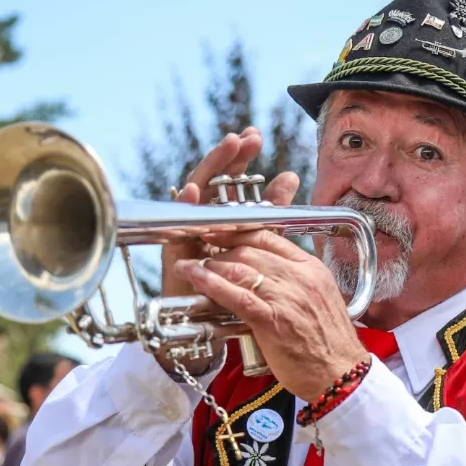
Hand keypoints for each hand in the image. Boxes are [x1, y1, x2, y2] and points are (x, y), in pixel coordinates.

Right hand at [161, 128, 300, 301]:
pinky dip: (183, 207)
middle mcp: (201, 222)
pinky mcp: (175, 255)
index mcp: (220, 217)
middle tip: (244, 137)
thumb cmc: (234, 288)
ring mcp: (186, 236)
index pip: (229, 181)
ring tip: (225, 148)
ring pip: (194, 196)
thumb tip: (290, 176)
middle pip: (212, 183)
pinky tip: (193, 190)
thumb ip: (270, 211)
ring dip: (209, 170)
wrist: (214, 330)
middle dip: (227, 157)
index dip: (240, 158)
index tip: (255, 135)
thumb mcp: (257, 244)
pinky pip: (176, 227)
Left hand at [176, 229, 368, 401]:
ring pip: (240, 268)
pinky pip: (236, 295)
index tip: (219, 233)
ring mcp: (286, 297)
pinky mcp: (272, 319)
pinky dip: (211, 283)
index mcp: (311, 268)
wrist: (341, 374)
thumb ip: (295, 282)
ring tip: (190, 267)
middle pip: (250, 250)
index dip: (238, 233)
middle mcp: (299, 277)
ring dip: (209, 265)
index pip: (269, 237)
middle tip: (202, 255)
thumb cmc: (329, 344)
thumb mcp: (318, 299)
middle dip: (220, 250)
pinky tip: (195, 277)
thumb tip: (266, 275)